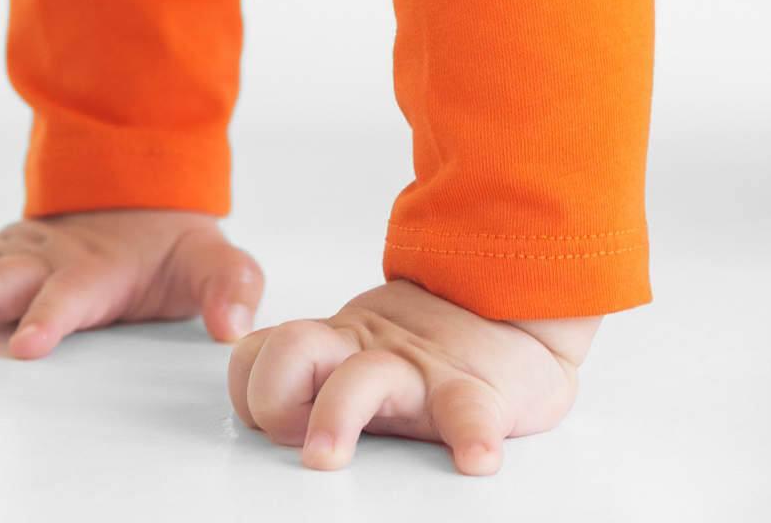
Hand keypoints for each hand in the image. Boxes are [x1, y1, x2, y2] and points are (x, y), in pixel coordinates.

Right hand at [0, 208, 264, 357]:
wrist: (141, 199)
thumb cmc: (172, 246)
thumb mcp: (214, 260)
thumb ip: (231, 287)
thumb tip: (234, 323)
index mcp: (97, 269)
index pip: (72, 293)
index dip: (52, 315)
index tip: (29, 344)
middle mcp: (43, 262)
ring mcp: (8, 259)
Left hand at [226, 277, 600, 474]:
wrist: (518, 312)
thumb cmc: (431, 352)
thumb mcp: (364, 349)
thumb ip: (315, 375)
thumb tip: (265, 423)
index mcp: (338, 349)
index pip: (262, 352)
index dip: (252, 385)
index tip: (269, 419)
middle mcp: (369, 356)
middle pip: (294, 352)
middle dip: (276, 397)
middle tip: (294, 437)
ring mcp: (420, 372)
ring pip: (363, 380)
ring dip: (337, 415)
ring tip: (328, 454)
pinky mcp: (474, 391)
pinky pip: (470, 413)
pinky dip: (472, 435)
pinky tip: (475, 458)